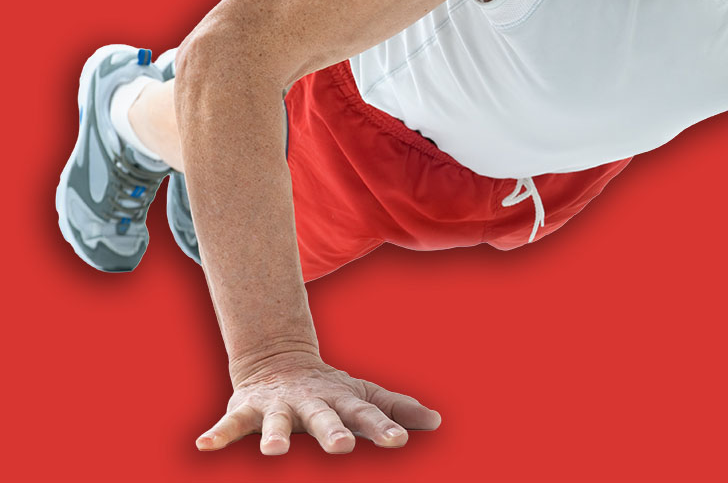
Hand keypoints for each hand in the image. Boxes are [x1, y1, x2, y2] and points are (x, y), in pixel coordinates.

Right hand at [196, 350, 441, 454]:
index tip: (399, 441)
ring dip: (274, 437)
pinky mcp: (247, 409)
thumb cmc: (331, 390)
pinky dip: (217, 434)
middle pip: (324, 418)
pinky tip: (205, 446)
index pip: (367, 415)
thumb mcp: (363, 396)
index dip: (383, 427)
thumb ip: (396, 409)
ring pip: (275, 422)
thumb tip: (437, 422)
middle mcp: (311, 403)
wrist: (279, 360)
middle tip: (343, 448)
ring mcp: (278, 406)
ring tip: (273, 453)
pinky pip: (229, 424)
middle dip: (332, 433)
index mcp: (342, 401)